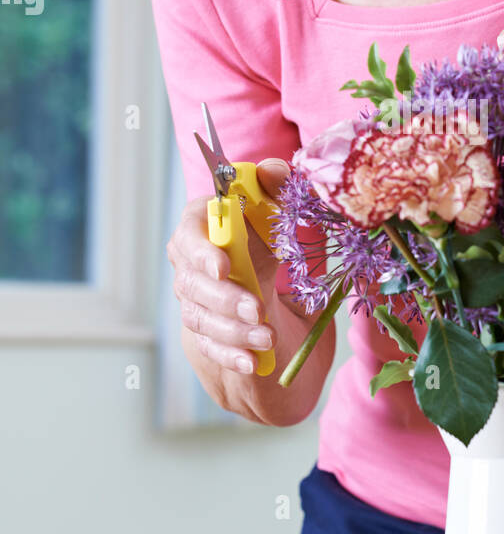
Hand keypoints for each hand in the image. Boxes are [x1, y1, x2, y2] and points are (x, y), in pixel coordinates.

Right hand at [166, 158, 288, 376]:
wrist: (274, 284)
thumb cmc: (272, 236)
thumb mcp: (284, 211)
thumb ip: (280, 187)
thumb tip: (271, 171)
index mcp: (203, 226)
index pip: (189, 234)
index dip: (202, 251)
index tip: (223, 266)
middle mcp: (190, 264)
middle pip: (193, 283)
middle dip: (226, 298)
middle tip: (258, 309)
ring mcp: (193, 301)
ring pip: (202, 318)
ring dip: (235, 331)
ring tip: (268, 337)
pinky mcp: (206, 333)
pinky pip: (211, 347)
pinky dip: (232, 355)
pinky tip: (253, 361)